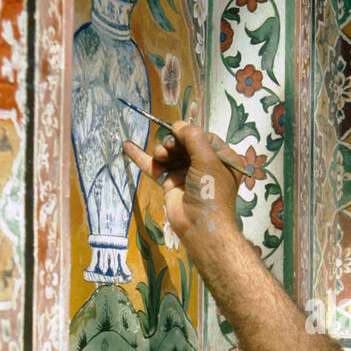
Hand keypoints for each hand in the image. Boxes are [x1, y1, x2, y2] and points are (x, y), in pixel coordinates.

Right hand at [122, 121, 246, 247]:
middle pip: (183, 143)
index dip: (189, 134)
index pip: (203, 136)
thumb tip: (178, 125)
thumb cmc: (210, 192)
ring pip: (170, 153)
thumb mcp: (208, 160)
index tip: (179, 134)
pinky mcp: (171, 182)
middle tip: (169, 150)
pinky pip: (156, 166)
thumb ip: (193, 137)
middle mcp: (205, 164)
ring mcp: (187, 173)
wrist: (200, 226)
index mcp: (222, 158)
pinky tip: (128, 146)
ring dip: (161, 151)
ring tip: (160, 157)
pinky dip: (142, 157)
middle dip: (173, 143)